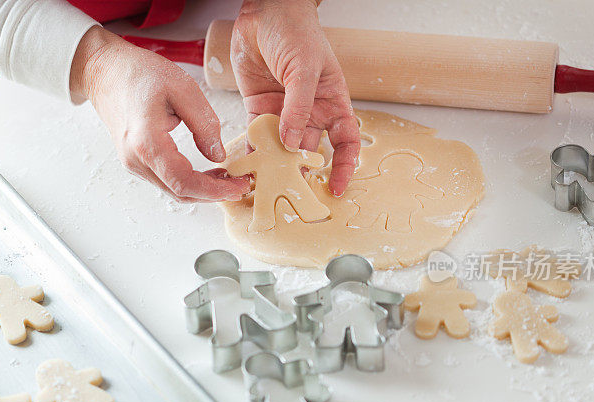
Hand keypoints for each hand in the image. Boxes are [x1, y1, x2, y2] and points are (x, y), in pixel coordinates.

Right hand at [71, 27, 249, 201]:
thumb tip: (218, 155)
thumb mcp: (182, 88)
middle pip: (180, 193)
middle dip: (214, 194)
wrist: (104, 71)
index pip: (184, 182)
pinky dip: (190, 182)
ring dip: (203, 190)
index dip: (215, 191)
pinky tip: (209, 172)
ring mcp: (133, 164)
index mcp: (147, 142)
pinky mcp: (136, 162)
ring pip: (174, 191)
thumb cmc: (138, 74)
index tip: (239, 186)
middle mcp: (136, 160)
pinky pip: (167, 181)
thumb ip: (204, 123)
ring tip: (229, 177)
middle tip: (241, 185)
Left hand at [231, 0, 360, 195]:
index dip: (343, 165)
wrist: (265, 12)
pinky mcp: (259, 109)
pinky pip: (257, 137)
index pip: (345, 141)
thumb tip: (292, 143)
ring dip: (275, 165)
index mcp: (331, 102)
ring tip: (266, 183)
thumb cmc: (295, 31)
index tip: (336, 186)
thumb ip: (298, 108)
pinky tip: (248, 165)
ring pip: (282, 148)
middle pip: (310, 150)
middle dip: (302, 171)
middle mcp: (309, 112)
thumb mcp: (304, 69)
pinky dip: (253, 151)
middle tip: (292, 190)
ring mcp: (283, 112)